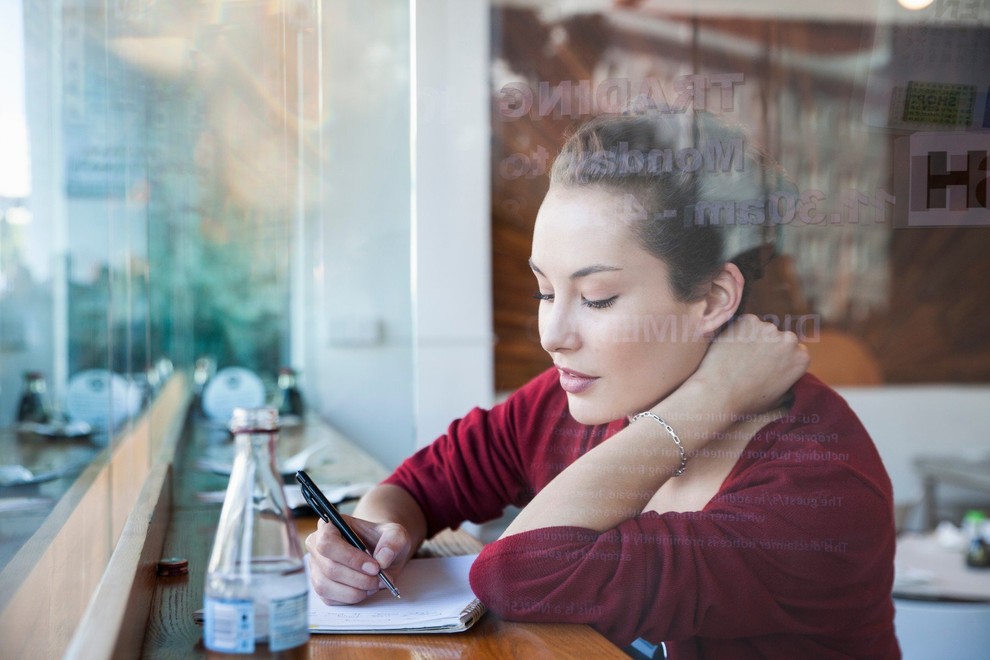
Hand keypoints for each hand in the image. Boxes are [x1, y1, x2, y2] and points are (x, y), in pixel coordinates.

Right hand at [306, 515, 412, 604]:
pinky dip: (351, 598)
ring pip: (326, 586)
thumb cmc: (382, 540)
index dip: (350, 558)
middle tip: (380, 578)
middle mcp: (316, 545)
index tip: (374, 566)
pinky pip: (330, 599)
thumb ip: (394, 540)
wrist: (380, 553)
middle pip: (329, 568)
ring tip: (375, 584)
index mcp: (329, 525)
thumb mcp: (396, 534)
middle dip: (359, 578)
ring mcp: (316, 567)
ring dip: (356, 591)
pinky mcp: (320, 586)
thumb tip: (382, 559)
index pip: (327, 542)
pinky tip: (365, 589)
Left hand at [689, 314, 808, 417]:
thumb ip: (787, 382)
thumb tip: (788, 382)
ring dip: (752, 338)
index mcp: (801, 358)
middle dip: (767, 346)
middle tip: (749, 361)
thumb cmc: (746, 401)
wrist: (719, 392)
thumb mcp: (777, 398)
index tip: (766, 364)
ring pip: (761, 330)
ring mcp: (768, 328)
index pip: (794, 351)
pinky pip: (744, 324)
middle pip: (778, 338)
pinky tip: (730, 348)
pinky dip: (737, 332)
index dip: (779, 357)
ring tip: (737, 357)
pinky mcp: (748, 320)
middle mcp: (789, 340)